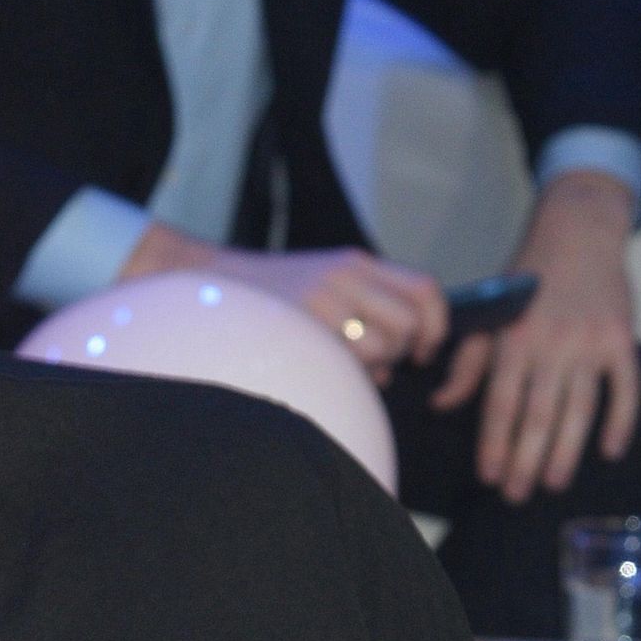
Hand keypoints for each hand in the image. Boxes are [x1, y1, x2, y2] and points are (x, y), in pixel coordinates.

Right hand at [122, 221, 448, 375]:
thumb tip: (399, 360)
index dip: (435, 327)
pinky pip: (344, 363)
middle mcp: (345, 276)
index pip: (424, 290)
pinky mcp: (299, 325)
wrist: (206, 281)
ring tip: (343, 366)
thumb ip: (365, 309)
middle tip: (377, 363)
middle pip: (406, 325)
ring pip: (378, 348)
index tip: (424, 350)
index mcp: (356, 263)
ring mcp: (321, 300)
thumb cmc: (269, 298)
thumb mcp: (324, 285)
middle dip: (399, 354)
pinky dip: (345, 377)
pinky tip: (323, 371)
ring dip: (370, 369)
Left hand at [431, 172, 639, 504]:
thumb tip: (441, 405)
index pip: (500, 404)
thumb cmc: (527, 279)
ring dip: (567, 451)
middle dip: (526, 460)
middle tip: (517, 495)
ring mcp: (590, 341)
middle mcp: (551, 342)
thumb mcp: (488, 314)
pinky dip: (621, 420)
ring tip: (555, 483)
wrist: (578, 231)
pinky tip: (610, 451)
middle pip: (538, 414)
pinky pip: (626, 387)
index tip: (489, 478)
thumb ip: (466, 364)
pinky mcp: (622, 338)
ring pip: (579, 408)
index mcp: (513, 339)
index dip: (494, 444)